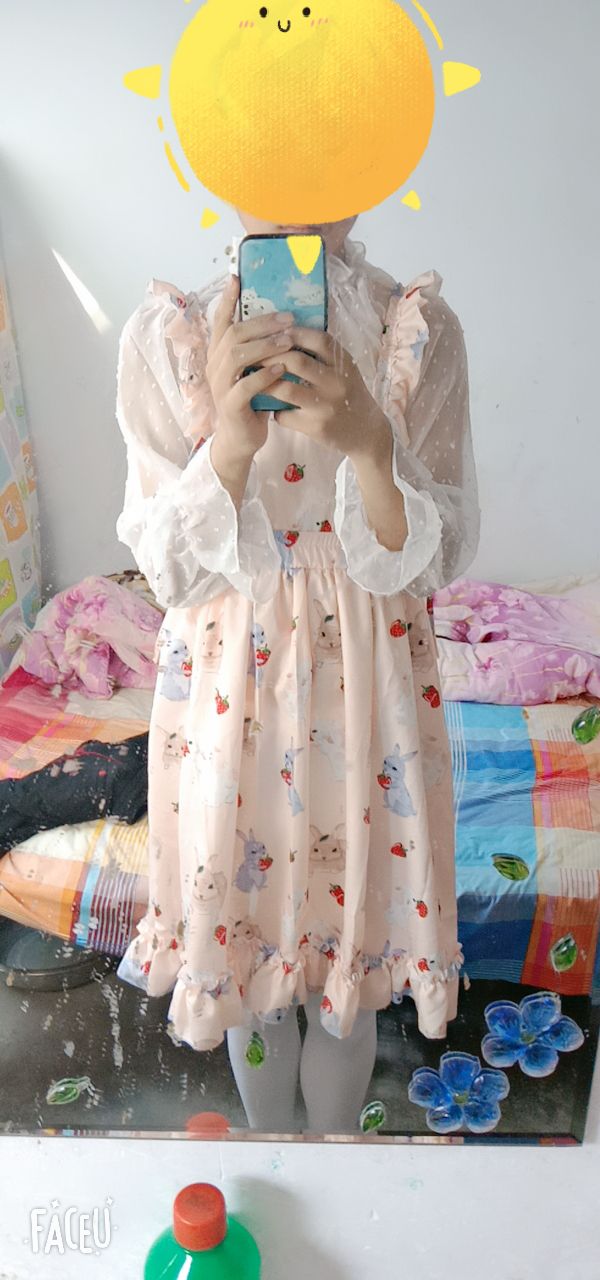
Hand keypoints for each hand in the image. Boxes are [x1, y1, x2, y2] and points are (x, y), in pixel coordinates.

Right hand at [205, 274, 294, 463]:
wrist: (241, 439)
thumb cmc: (252, 401)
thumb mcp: (253, 370)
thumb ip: (258, 348)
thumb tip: (280, 321)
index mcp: (219, 353)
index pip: (220, 320)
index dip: (227, 299)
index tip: (236, 278)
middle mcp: (215, 365)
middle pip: (233, 333)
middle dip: (261, 323)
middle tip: (287, 318)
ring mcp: (220, 384)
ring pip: (237, 355)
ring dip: (264, 345)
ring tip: (287, 341)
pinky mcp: (230, 404)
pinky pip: (246, 385)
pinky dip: (265, 375)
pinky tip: (282, 368)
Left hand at [263, 326, 391, 464]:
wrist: (365, 431)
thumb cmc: (348, 394)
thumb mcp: (344, 369)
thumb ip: (323, 354)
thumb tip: (287, 332)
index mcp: (344, 364)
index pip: (318, 340)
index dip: (295, 333)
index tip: (276, 331)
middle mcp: (337, 383)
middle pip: (297, 362)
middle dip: (271, 356)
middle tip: (256, 355)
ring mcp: (326, 406)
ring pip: (285, 389)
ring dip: (266, 382)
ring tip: (256, 378)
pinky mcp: (316, 427)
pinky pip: (284, 415)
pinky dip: (274, 410)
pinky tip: (272, 407)